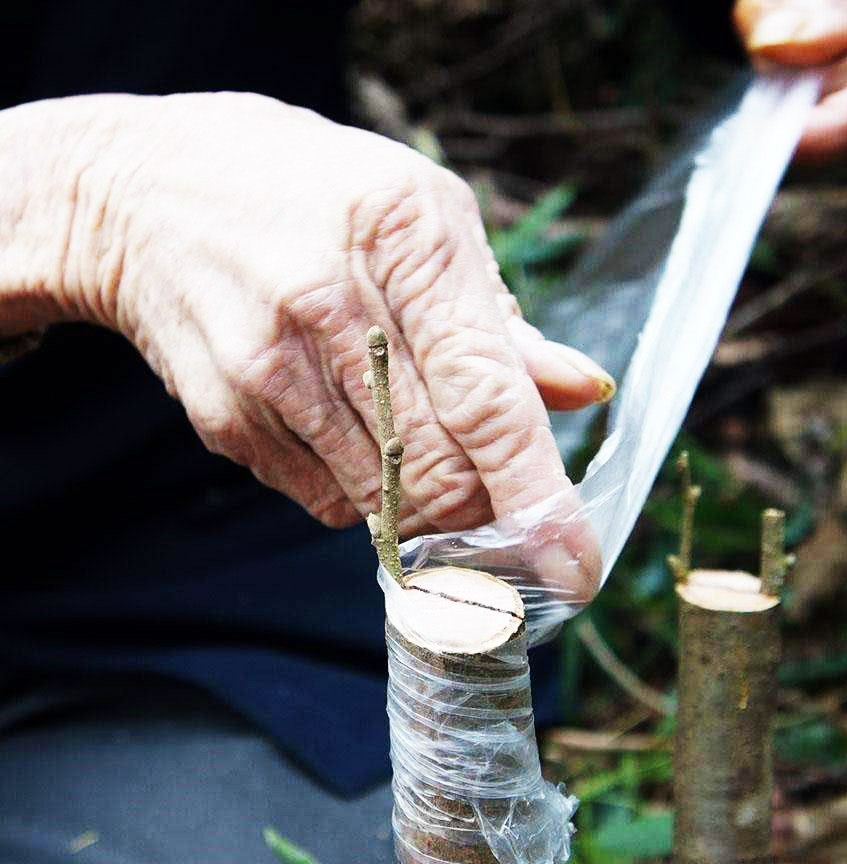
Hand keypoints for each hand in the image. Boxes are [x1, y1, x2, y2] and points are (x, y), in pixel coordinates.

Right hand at [16, 93, 612, 549]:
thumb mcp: (423, 216)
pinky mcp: (226, 417)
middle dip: (489, 514)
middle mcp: (328, 304)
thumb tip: (582, 392)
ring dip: (428, 509)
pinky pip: (328, 502)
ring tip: (423, 455)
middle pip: (441, 471)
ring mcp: (267, 368)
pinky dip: (365, 493)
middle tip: (505, 512)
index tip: (576, 567)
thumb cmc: (312, 194)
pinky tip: (351, 431)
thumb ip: (502, 321)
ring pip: (386, 501)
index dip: (538, 494)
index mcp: (402, 236)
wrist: (143, 193)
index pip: (487, 398)